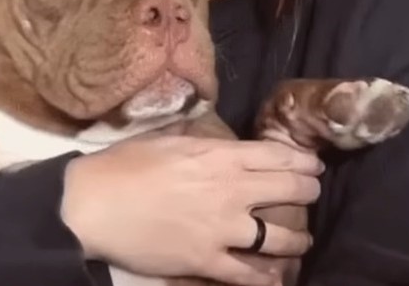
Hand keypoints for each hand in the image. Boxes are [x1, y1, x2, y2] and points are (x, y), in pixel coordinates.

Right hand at [60, 135, 322, 285]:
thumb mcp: (167, 138)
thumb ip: (200, 138)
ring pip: (277, 237)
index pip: (276, 155)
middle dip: (308, 190)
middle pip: (287, 190)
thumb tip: (215, 138)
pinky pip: (247, 275)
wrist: (95, 204)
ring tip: (304, 239)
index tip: (314, 164)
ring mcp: (221, 229)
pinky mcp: (206, 261)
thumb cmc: (126, 164)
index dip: (302, 160)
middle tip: (314, 191)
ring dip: (297, 238)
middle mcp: (230, 190)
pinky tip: (278, 279)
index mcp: (220, 156)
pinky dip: (266, 279)